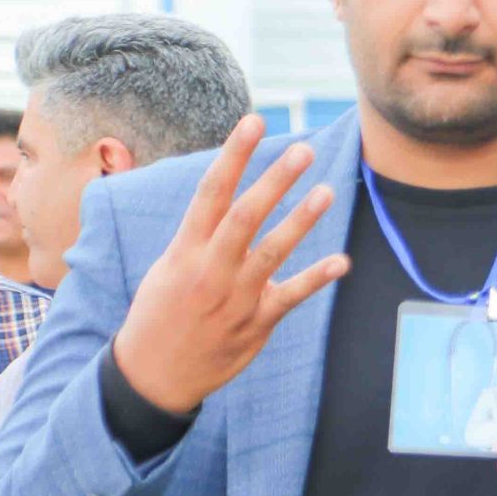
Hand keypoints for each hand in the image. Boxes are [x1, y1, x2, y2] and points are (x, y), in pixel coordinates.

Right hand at [112, 117, 349, 416]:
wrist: (154, 374)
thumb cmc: (161, 312)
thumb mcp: (168, 267)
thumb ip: (200, 236)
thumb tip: (225, 199)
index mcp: (184, 249)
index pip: (211, 192)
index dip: (235, 154)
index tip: (254, 121)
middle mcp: (210, 268)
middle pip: (245, 215)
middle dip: (274, 180)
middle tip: (303, 150)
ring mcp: (235, 297)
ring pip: (272, 252)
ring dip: (301, 220)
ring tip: (326, 190)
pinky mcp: (256, 323)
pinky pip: (291, 296)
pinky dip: (317, 278)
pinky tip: (342, 261)